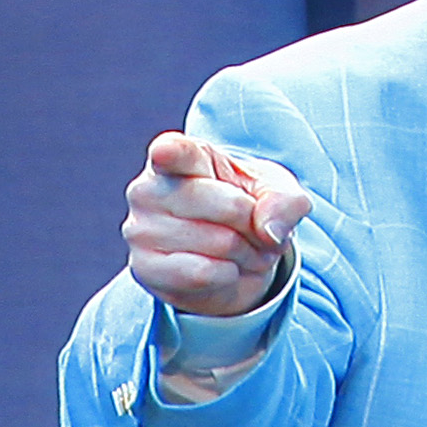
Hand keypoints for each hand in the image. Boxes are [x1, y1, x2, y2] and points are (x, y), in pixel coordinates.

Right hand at [127, 131, 321, 314]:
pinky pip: (203, 274)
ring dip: (246, 253)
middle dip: (256, 225)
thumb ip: (285, 201)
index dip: (169, 153)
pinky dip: (228, 275)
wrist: (232, 257)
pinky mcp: (144, 268)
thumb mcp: (277, 193)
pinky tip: (222, 269)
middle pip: (230, 207)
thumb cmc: (247, 208)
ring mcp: (141, 229)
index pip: (172, 151)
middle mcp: (149, 189)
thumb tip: (268, 231)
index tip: (164, 153)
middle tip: (253, 228)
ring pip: (222, 243)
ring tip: (239, 249)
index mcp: (180, 156)